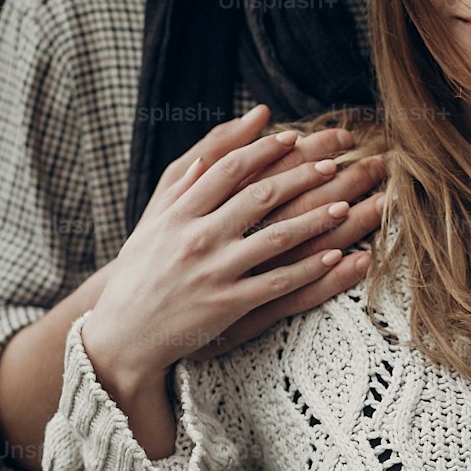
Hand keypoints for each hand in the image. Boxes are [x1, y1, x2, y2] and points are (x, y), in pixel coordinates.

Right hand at [80, 119, 383, 390]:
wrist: (123, 333)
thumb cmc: (141, 274)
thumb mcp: (153, 225)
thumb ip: (183, 188)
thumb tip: (213, 153)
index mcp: (180, 213)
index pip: (229, 169)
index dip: (265, 150)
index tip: (295, 137)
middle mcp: (198, 237)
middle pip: (261, 196)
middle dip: (303, 175)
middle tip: (334, 162)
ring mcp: (215, 271)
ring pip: (277, 237)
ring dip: (317, 219)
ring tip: (347, 205)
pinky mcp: (229, 304)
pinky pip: (279, 283)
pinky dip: (310, 268)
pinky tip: (336, 255)